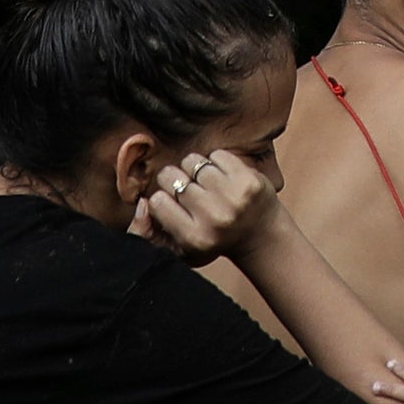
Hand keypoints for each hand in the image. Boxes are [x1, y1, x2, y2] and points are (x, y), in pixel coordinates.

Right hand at [129, 145, 274, 260]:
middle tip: (187, 189)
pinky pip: (217, 155)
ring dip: (194, 168)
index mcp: (194, 238)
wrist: (262, 236)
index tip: (173, 203)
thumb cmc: (213, 240)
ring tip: (204, 182)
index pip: (158, 201)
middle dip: (175, 179)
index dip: (162, 198)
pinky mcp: (250, 181)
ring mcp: (234, 198)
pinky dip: (215, 161)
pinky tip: (221, 177)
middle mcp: (214, 219)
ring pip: (193, 162)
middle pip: (172, 177)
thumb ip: (150, 232)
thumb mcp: (180, 249)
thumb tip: (142, 202)